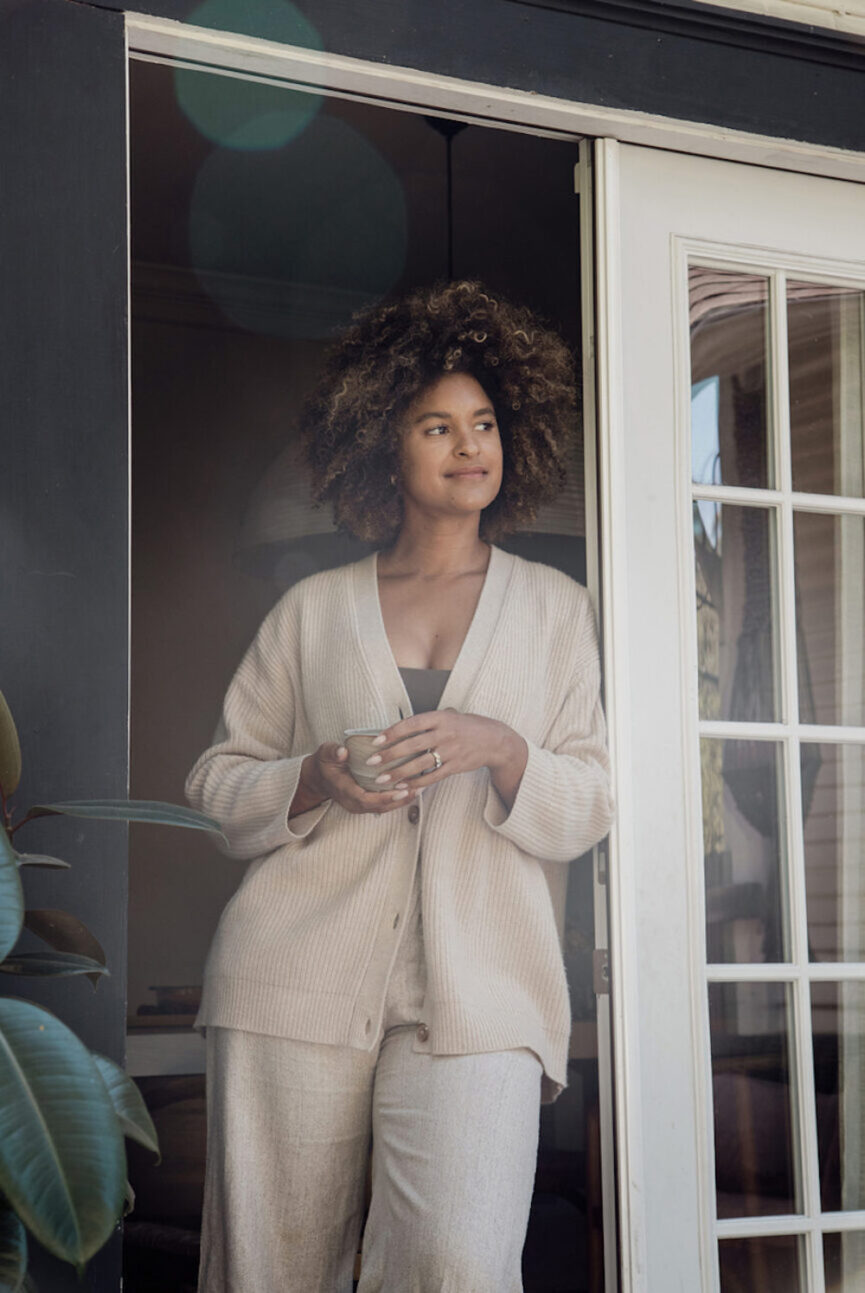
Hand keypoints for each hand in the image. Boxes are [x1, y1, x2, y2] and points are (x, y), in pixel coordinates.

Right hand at [293, 743, 418, 816]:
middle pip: (379, 807)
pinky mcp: (365, 804)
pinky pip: (383, 805)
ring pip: (383, 808)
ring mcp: (359, 805)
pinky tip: (411, 790)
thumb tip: (342, 751)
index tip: (401, 790)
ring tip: (419, 789)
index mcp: (344, 790)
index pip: (365, 799)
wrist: (319, 777)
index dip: (384, 797)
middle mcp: (352, 802)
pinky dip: (397, 800)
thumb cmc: (325, 762)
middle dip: (398, 800)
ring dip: (401, 801)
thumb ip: (333, 752)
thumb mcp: (326, 753)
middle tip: (416, 789)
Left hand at [364, 709, 527, 800]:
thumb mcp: (449, 716)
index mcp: (440, 718)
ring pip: (419, 764)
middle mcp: (445, 733)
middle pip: (412, 745)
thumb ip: (427, 721)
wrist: (494, 740)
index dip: (392, 732)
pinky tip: (403, 786)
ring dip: (398, 773)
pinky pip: (432, 777)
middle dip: (390, 755)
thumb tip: (400, 726)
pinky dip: (417, 783)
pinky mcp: (455, 767)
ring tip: (382, 779)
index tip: (375, 741)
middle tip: (372, 762)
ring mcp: (451, 751)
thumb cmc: (466, 727)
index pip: (411, 724)